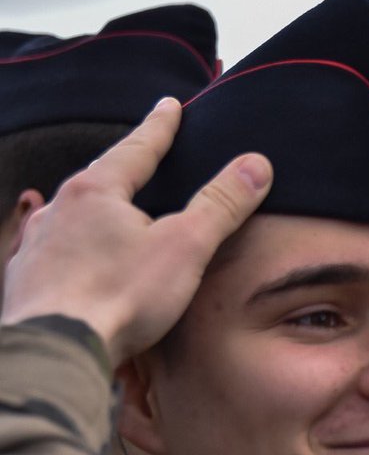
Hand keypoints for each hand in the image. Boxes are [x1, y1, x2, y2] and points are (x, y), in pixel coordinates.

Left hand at [1, 98, 272, 365]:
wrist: (55, 348)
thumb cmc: (119, 296)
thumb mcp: (185, 246)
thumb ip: (220, 204)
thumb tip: (256, 164)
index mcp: (95, 192)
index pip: (136, 149)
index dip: (159, 128)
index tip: (169, 106)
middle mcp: (58, 211)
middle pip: (99, 180)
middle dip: (121, 171)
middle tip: (140, 160)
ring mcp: (37, 246)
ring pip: (70, 216)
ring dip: (92, 213)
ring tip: (110, 215)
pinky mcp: (27, 281)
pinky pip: (54, 253)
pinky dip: (73, 250)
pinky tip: (78, 261)